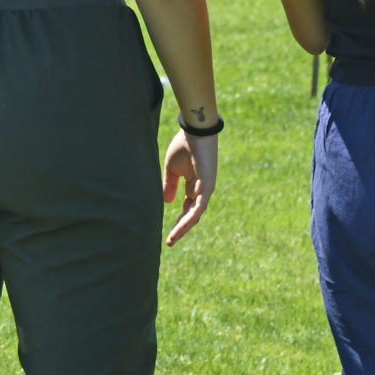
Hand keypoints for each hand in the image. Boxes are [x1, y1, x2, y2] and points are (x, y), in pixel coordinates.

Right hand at [162, 130, 215, 246]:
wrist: (194, 131)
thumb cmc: (184, 146)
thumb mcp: (172, 170)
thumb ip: (169, 185)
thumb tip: (167, 202)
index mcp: (194, 186)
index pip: (187, 209)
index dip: (178, 222)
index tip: (168, 235)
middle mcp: (202, 189)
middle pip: (192, 215)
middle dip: (181, 228)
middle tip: (170, 242)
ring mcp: (206, 187)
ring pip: (196, 213)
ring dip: (184, 226)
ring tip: (173, 238)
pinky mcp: (208, 184)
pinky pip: (200, 205)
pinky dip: (191, 216)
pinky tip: (183, 226)